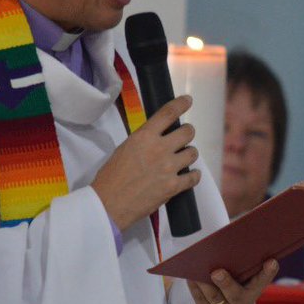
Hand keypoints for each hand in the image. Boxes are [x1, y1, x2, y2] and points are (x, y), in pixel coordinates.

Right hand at [91, 95, 199, 229]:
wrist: (109, 203)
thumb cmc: (110, 177)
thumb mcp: (124, 149)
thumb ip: (143, 141)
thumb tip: (156, 138)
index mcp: (144, 136)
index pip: (168, 113)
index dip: (181, 104)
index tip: (188, 100)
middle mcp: (159, 148)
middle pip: (187, 132)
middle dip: (187, 133)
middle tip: (183, 138)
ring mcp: (168, 167)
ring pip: (193, 153)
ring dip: (189, 154)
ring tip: (183, 158)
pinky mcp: (173, 186)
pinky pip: (194, 177)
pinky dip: (193, 176)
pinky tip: (190, 175)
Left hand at [189, 260, 278, 303]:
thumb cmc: (234, 281)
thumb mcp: (242, 275)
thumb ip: (243, 263)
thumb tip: (238, 238)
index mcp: (254, 292)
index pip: (262, 281)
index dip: (267, 273)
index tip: (271, 261)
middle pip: (234, 294)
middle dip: (225, 283)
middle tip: (217, 273)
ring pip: (213, 296)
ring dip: (203, 283)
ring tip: (195, 269)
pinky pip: (199, 299)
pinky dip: (194, 286)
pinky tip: (190, 275)